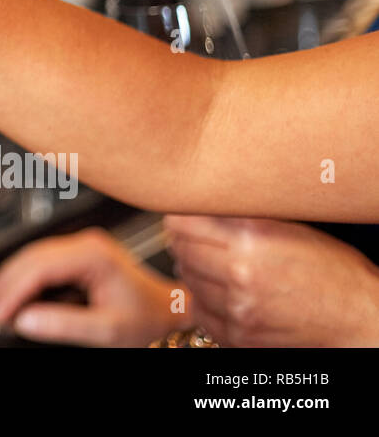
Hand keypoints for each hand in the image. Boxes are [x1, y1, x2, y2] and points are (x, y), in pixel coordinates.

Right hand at [0, 227, 187, 345]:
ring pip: (31, 259)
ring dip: (9, 282)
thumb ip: (64, 324)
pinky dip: (22, 281)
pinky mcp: (77, 256)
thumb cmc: (147, 321)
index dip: (12, 291)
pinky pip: (41, 264)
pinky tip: (11, 298)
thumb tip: (22, 320)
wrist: (171, 313)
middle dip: (4, 285)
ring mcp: (80, 246)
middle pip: (29, 258)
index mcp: (92, 254)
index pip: (38, 267)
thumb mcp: (108, 330)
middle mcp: (84, 243)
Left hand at [166, 215, 378, 345]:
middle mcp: (240, 274)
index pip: (183, 224)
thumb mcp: (288, 228)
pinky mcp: (240, 335)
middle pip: (181, 252)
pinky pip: (201, 313)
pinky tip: (222, 292)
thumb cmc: (333, 271)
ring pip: (188, 282)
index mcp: (251, 240)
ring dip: (194, 271)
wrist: (360, 317)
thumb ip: (240, 217)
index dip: (179, 218)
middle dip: (184, 242)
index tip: (181, 215)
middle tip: (194, 238)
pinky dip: (205, 301)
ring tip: (213, 264)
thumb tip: (202, 204)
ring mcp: (238, 308)